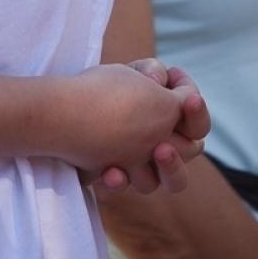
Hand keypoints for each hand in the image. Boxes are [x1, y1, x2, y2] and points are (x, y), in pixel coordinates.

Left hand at [90, 61, 206, 193]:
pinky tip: (110, 171)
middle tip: (166, 142)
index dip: (197, 113)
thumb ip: (152, 72)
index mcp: (168, 122)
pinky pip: (123, 187)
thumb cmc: (100, 89)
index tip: (189, 98)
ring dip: (167, 168)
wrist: (60, 110)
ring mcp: (137, 165)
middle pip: (189, 156)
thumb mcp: (129, 71)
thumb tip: (158, 80)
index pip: (197, 126)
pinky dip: (119, 181)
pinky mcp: (112, 177)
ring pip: (167, 182)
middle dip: (183, 149)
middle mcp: (158, 146)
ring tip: (158, 152)